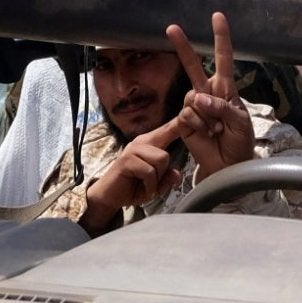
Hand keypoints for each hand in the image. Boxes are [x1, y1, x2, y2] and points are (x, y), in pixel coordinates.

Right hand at [78, 115, 186, 234]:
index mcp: (152, 142)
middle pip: (167, 152)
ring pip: (161, 159)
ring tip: (146, 185)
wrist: (109, 196)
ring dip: (156, 179)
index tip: (192, 106)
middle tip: (152, 183)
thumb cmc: (135, 186)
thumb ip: (168, 177)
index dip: (182, 121)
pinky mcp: (127, 160)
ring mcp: (134, 149)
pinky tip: (142, 189)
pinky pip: (149, 171)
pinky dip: (149, 185)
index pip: (170, 128)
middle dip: (163, 172)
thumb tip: (177, 174)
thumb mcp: (157, 184)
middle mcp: (143, 141)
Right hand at [166, 11, 255, 175]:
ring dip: (206, 116)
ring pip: (192, 97)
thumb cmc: (240, 142)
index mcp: (226, 89)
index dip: (221, 38)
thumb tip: (198, 97)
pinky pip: (187, 115)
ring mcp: (195, 107)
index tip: (217, 16)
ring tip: (216, 131)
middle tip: (171, 28)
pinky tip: (206, 135)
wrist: (229, 166)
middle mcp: (208, 94)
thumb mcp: (240, 121)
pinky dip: (198, 125)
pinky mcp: (185, 122)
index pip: (224, 59)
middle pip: (194, 67)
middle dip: (183, 47)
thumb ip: (221, 107)